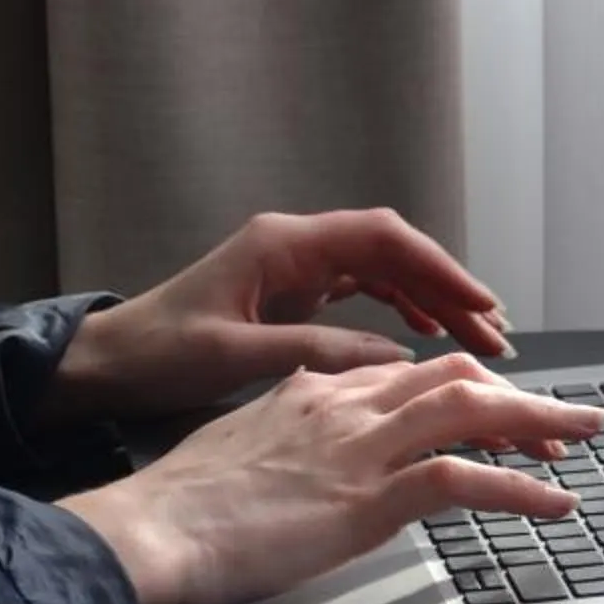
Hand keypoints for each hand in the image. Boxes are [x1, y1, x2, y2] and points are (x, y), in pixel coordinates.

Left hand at [37, 209, 515, 424]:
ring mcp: (295, 268)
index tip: (481, 305)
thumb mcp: (234, 357)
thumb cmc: (155, 354)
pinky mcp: (292, 293)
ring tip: (477, 340)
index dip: (439, 269)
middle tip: (496, 334)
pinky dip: (401, 309)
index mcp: (282, 245)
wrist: (108, 363)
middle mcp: (295, 246)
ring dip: (432, 302)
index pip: (383, 240)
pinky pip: (363, 290)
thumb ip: (316, 353)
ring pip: (385, 272)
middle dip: (450, 289)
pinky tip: (425, 335)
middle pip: (394, 253)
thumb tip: (395, 360)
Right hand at [56, 353, 603, 603]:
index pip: (408, 373)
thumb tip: (311, 466)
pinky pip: (467, 478)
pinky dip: (522, 488)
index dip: (463, 387)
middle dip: (518, 392)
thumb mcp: (242, 454)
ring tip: (586, 434)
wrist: (151, 530)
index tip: (497, 406)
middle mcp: (345, 406)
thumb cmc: (181, 509)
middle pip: (453, 378)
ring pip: (473, 410)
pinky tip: (554, 502)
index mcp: (313, 392)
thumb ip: (286, 445)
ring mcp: (362, 448)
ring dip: (541, 420)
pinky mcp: (370, 496)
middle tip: (565, 411)